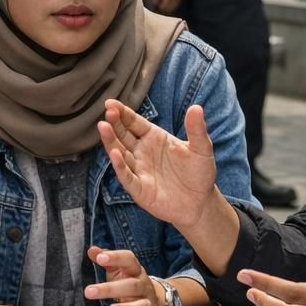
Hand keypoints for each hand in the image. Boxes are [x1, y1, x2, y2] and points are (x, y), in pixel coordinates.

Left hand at [84, 246, 163, 305]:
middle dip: (110, 289)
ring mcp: (148, 302)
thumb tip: (92, 250)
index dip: (115, 258)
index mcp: (135, 270)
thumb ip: (106, 259)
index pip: (128, 260)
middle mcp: (143, 285)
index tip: (100, 259)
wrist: (153, 298)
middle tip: (89, 292)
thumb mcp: (118, 269)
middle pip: (131, 285)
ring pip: (141, 305)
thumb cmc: (129, 281)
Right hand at [98, 102, 219, 231]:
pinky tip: (115, 154)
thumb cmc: (198, 172)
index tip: (111, 103)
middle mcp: (142, 152)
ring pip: (120, 153)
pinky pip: (127, 176)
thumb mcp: (202, 148)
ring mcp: (139, 170)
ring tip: (103, 127)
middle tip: (108, 112)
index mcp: (153, 138)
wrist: (200, 202)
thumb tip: (197, 107)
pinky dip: (120, 166)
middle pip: (123, 135)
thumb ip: (197, 129)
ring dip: (111, 141)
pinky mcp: (139, 189)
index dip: (123, 113)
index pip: (134, 122)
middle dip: (115, 123)